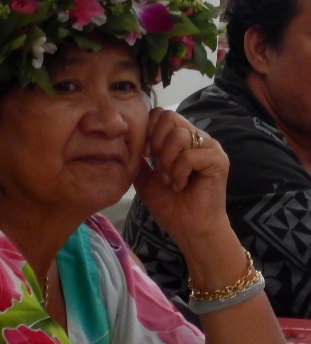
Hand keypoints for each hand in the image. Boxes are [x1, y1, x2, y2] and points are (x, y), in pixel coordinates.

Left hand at [133, 108, 229, 245]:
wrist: (189, 230)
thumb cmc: (170, 205)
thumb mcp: (145, 177)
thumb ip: (138, 157)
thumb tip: (127, 139)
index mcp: (181, 138)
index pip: (161, 114)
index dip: (148, 130)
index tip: (145, 155)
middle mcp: (197, 137)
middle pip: (169, 117)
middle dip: (156, 144)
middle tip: (158, 168)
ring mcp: (209, 147)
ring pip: (178, 135)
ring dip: (167, 161)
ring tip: (170, 180)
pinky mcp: (218, 160)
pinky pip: (190, 154)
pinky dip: (179, 171)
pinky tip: (181, 185)